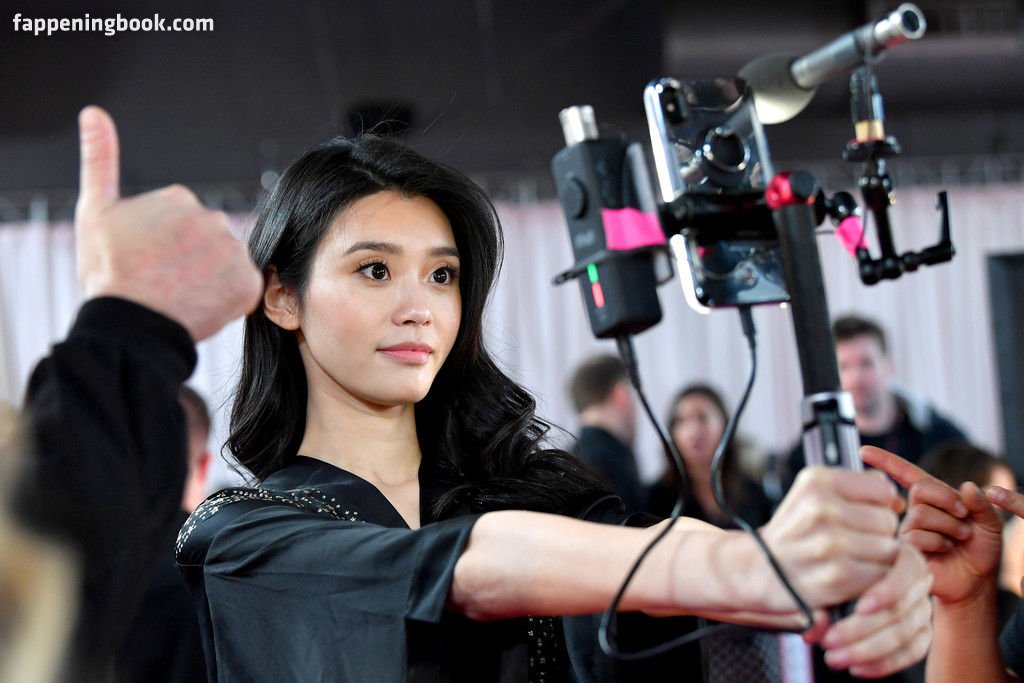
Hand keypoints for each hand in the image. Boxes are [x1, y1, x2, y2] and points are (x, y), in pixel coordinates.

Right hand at [75, 106, 261, 340]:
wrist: (129, 321)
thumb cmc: (108, 270)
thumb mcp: (96, 210)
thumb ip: (100, 159)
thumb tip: (94, 111)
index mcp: (180, 198)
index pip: (182, 224)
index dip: (164, 248)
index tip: (147, 261)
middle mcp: (214, 217)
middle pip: (207, 243)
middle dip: (190, 260)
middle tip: (164, 281)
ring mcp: (234, 250)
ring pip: (226, 266)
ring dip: (210, 280)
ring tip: (180, 295)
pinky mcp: (249, 283)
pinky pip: (243, 291)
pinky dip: (227, 301)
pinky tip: (201, 305)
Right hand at [760, 466, 901, 611]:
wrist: (758, 570)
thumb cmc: (796, 531)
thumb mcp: (814, 494)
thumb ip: (858, 488)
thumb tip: (900, 501)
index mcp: (817, 481)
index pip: (882, 489)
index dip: (877, 505)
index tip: (859, 516)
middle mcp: (822, 508)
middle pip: (888, 521)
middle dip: (879, 534)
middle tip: (854, 542)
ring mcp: (830, 544)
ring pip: (890, 549)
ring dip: (879, 559)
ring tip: (854, 559)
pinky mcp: (837, 577)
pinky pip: (883, 575)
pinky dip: (874, 580)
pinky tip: (854, 577)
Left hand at [814, 542, 932, 677]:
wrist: (833, 574)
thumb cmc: (822, 570)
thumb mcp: (820, 574)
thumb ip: (821, 595)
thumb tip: (815, 626)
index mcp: (895, 550)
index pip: (906, 568)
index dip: (886, 591)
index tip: (859, 609)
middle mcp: (917, 577)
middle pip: (901, 606)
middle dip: (862, 630)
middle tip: (828, 643)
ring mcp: (923, 605)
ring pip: (905, 631)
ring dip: (867, 650)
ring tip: (834, 659)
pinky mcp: (924, 629)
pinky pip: (914, 651)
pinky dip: (884, 664)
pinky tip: (857, 669)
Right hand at [862, 446, 1002, 605]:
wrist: (975, 582)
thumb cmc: (980, 550)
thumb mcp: (990, 523)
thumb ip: (982, 504)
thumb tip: (968, 486)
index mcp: (933, 497)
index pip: (906, 474)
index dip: (886, 461)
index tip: (864, 451)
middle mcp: (917, 510)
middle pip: (920, 490)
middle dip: (948, 501)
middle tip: (964, 518)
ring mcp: (910, 529)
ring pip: (920, 513)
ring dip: (948, 526)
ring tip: (957, 539)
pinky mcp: (906, 549)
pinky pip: (916, 536)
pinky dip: (938, 542)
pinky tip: (945, 550)